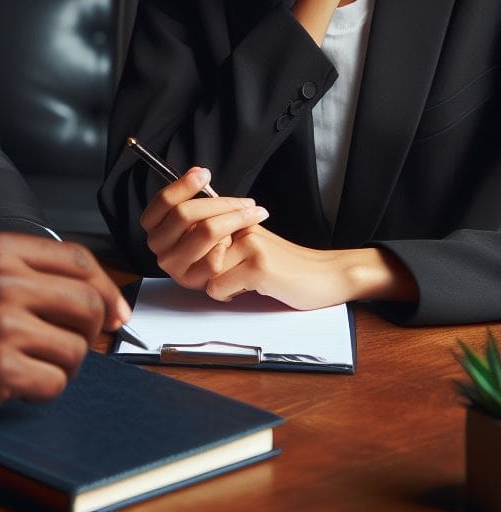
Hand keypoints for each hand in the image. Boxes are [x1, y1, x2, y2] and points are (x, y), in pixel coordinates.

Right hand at [0, 234, 130, 422]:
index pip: (78, 259)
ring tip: (38, 362)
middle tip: (84, 341)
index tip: (113, 308)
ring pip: (76, 348)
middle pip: (88, 302)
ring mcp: (1, 327)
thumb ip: (20, 269)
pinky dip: (45, 388)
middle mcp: (4, 282)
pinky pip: (53, 382)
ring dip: (66, 362)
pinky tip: (20, 381)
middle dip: (94, 328)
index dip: (105, 286)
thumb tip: (83, 287)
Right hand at [139, 167, 269, 289]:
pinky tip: (236, 242)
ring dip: (233, 221)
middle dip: (221, 203)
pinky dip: (226, 248)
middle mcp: (157, 244)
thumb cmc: (207, 234)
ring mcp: (172, 264)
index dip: (184, 184)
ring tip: (251, 217)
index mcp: (152, 223)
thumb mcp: (198, 212)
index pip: (164, 200)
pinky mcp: (190, 281)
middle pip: (185, 213)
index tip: (206, 174)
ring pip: (204, 232)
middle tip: (248, 202)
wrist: (223, 267)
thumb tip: (200, 172)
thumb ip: (195, 194)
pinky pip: (212, 260)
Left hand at [205, 225, 418, 308]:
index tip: (210, 263)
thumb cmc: (286, 264)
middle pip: (196, 252)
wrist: (328, 274)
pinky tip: (248, 291)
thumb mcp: (252, 243)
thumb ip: (222, 239)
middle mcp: (240, 227)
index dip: (194, 253)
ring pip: (204, 270)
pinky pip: (218, 286)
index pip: (191, 231)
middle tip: (227, 277)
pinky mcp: (258, 267)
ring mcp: (249, 245)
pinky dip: (227, 295)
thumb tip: (184, 248)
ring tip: (240, 283)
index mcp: (237, 218)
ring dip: (217, 283)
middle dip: (203, 270)